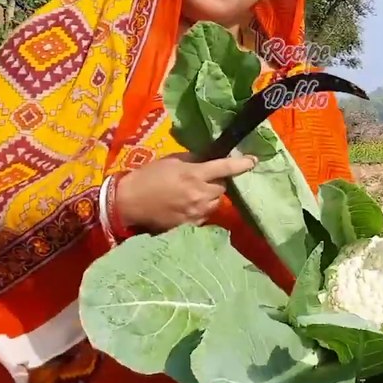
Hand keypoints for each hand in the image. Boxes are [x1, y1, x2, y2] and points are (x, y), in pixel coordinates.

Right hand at [115, 152, 257, 233]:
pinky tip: (188, 205)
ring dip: (211, 196)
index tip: (253, 161)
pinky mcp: (191, 224)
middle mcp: (199, 193)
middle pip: (223, 187)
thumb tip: (209, 159)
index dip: (241, 164)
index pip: (225, 168)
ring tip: (194, 193)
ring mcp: (196, 211)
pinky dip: (202, 208)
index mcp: (194, 174)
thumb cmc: (147, 177)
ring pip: (216, 202)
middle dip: (217, 182)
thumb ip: (193, 160)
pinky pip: (206, 214)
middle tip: (203, 179)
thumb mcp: (170, 161)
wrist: (129, 203)